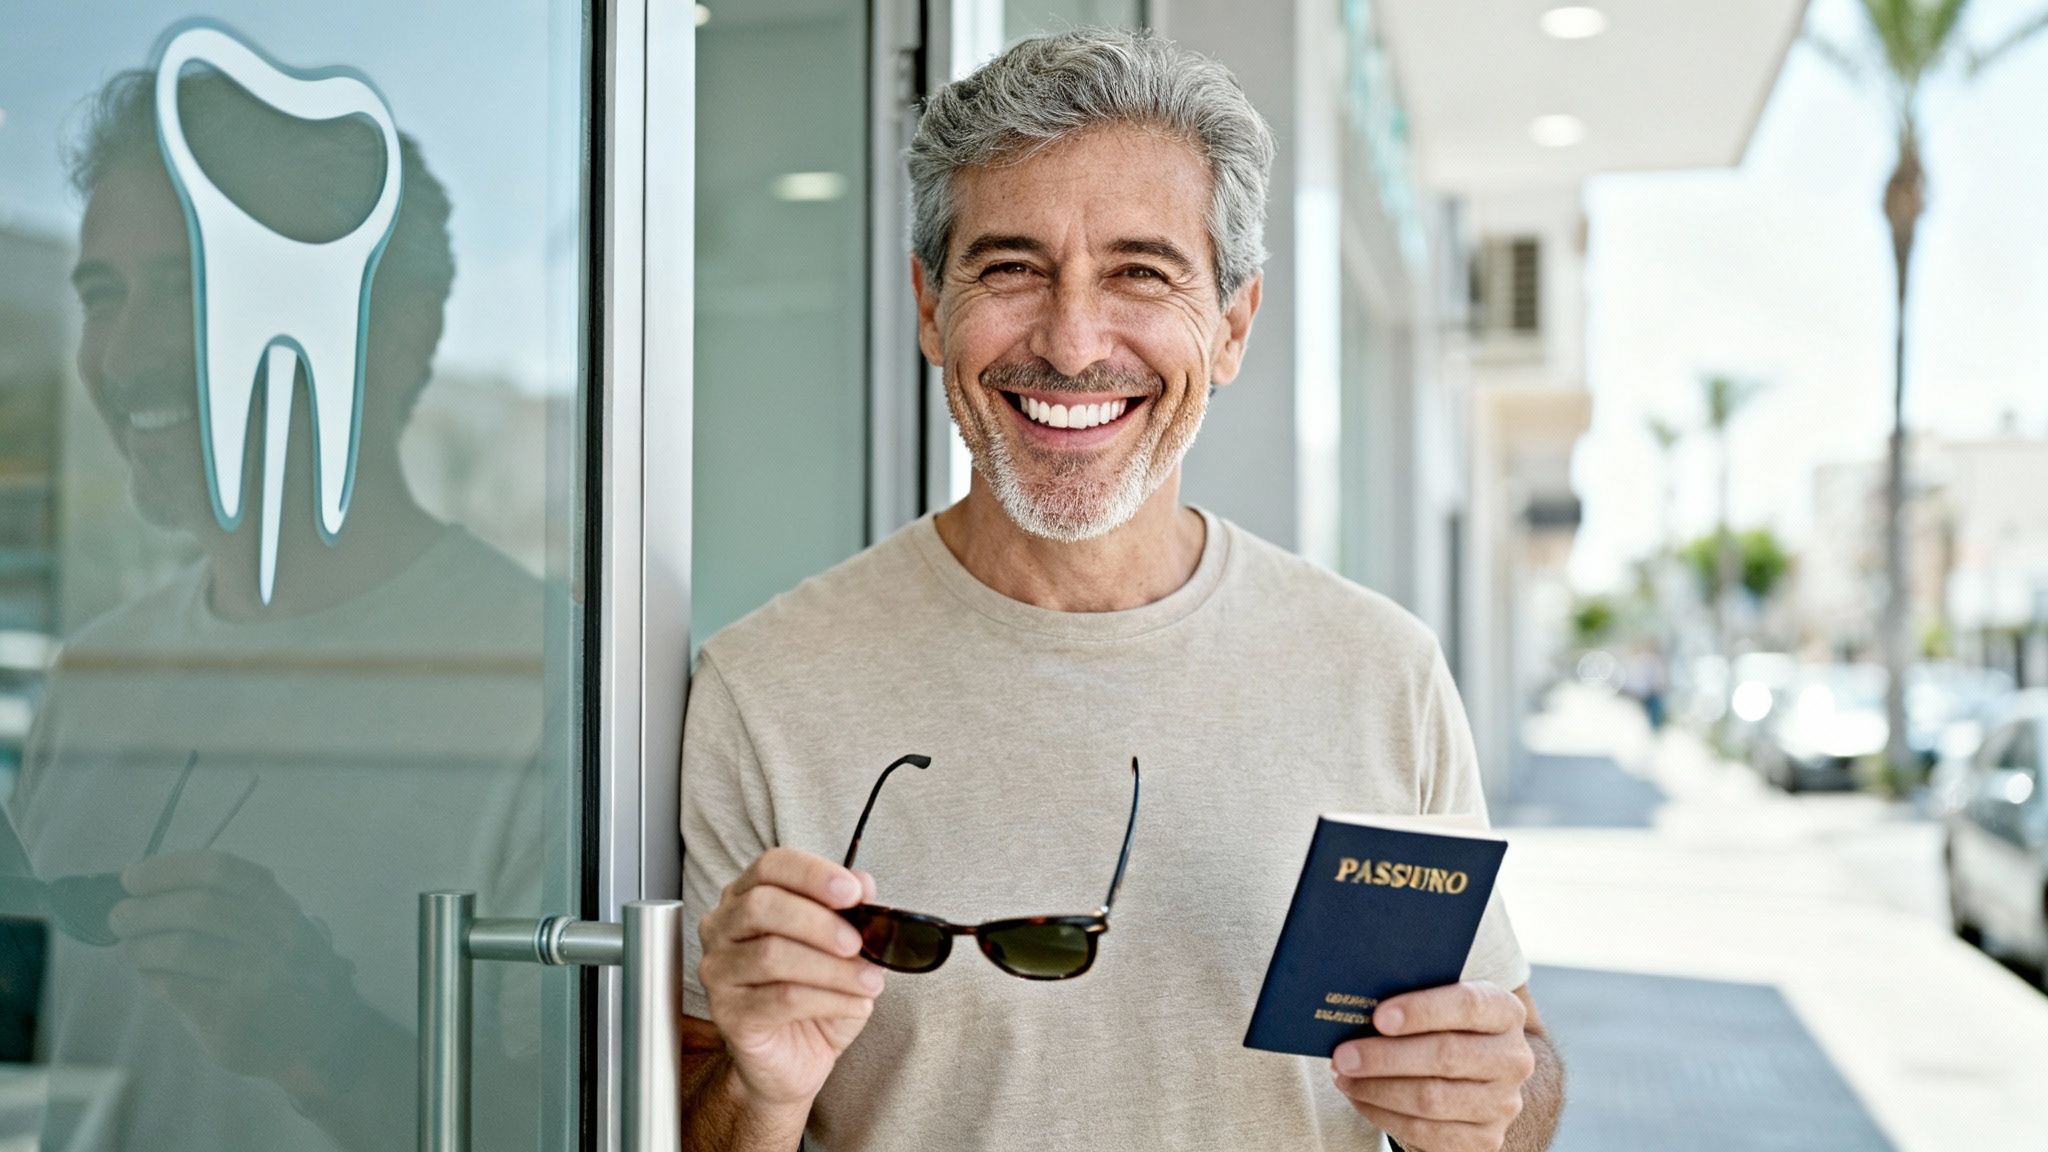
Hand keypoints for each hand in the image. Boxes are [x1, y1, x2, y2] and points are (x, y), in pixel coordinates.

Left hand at [110, 850, 361, 1081]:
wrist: (315, 1038)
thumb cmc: (276, 976)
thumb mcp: (265, 929)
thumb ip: (216, 910)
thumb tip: (139, 894)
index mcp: (276, 904)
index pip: (217, 869)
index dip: (166, 869)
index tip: (132, 878)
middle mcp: (273, 935)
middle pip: (194, 907)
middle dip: (143, 910)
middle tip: (119, 919)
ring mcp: (258, 974)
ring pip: (180, 947)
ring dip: (142, 947)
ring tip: (133, 951)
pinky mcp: (236, 1012)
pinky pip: (175, 986)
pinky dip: (154, 979)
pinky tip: (156, 981)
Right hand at [696, 848, 884, 1110]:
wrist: (798, 1058)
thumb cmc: (815, 995)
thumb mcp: (845, 948)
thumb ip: (852, 911)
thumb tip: (864, 883)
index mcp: (748, 896)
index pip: (771, 866)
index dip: (812, 874)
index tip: (853, 892)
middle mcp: (723, 928)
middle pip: (762, 905)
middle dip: (819, 922)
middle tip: (858, 942)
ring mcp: (718, 971)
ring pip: (772, 955)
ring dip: (831, 968)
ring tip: (869, 981)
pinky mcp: (727, 1013)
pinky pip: (780, 998)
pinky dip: (827, 998)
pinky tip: (855, 1003)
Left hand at [1329, 981, 1535, 1151]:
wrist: (1478, 1078)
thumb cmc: (1445, 1028)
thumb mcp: (1441, 1004)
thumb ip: (1414, 996)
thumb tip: (1360, 1000)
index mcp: (1506, 1012)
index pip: (1468, 1005)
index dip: (1422, 1010)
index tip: (1378, 1017)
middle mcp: (1513, 1059)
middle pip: (1446, 1056)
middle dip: (1386, 1056)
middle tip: (1343, 1055)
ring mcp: (1503, 1103)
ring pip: (1432, 1099)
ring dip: (1377, 1088)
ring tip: (1343, 1075)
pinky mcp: (1485, 1140)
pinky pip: (1426, 1132)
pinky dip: (1383, 1114)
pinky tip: (1359, 1097)